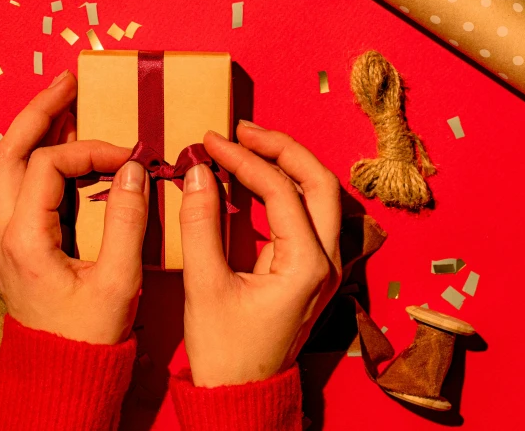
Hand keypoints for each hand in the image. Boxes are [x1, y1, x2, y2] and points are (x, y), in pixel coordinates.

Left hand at [0, 71, 149, 344]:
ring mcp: (3, 234)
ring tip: (63, 102)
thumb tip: (133, 169)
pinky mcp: (15, 240)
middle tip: (68, 82)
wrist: (62, 370)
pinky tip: (62, 147)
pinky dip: (38, 156)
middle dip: (39, 112)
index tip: (130, 156)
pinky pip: (18, 184)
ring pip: (7, 165)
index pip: (50, 166)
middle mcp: (3, 230)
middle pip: (8, 151)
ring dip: (34, 130)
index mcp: (24, 238)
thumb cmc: (88, 334)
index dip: (91, 150)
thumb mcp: (117, 281)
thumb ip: (127, 221)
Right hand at [180, 122, 341, 386]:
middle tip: (242, 130)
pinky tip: (254, 179)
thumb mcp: (205, 285)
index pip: (280, 190)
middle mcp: (326, 262)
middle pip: (320, 182)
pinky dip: (283, 189)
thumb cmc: (225, 351)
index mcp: (307, 265)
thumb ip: (201, 224)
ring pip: (321, 196)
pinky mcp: (310, 271)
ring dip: (288, 164)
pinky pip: (307, 215)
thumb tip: (198, 171)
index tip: (210, 141)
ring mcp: (323, 267)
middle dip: (282, 148)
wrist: (241, 394)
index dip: (243, 159)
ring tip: (249, 144)